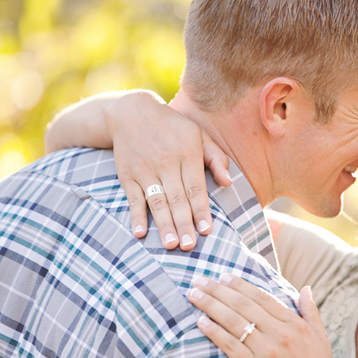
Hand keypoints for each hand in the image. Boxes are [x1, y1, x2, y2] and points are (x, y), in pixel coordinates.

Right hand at [105, 90, 231, 249]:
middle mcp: (166, 163)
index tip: (206, 230)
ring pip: (156, 201)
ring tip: (170, 245)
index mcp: (187, 154)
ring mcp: (145, 170)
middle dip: (183, 224)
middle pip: (177, 199)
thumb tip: (229, 182)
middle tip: (189, 246)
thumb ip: (216, 158)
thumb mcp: (198, 135)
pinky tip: (140, 233)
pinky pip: (133, 198)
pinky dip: (136, 216)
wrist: (131, 112)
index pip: (196, 187)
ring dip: (163, 224)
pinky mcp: (128, 175)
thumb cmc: (173, 127)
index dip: (200, 210)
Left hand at [187, 274, 357, 357]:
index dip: (241, 285)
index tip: (224, 276)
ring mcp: (267, 352)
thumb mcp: (321, 339)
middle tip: (200, 280)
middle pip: (243, 305)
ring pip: (233, 321)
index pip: (262, 297)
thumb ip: (311, 311)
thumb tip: (306, 288)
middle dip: (218, 290)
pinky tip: (200, 322)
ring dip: (210, 305)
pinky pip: (230, 345)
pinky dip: (214, 331)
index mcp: (296, 324)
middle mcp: (281, 334)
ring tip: (194, 295)